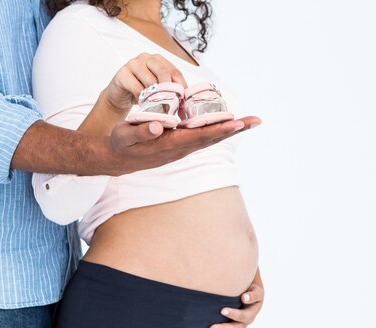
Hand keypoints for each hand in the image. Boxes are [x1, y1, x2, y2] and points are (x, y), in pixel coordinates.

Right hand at [103, 53, 187, 114]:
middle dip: (169, 91)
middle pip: (164, 73)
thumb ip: (169, 89)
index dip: (181, 87)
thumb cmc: (140, 91)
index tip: (183, 103)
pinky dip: (142, 99)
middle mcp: (146, 58)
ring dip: (155, 97)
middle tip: (171, 107)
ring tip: (158, 108)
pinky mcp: (122, 73)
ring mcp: (133, 64)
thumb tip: (184, 102)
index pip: (175, 71)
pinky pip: (136, 88)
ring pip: (150, 81)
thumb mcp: (156, 89)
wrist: (118, 95)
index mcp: (158, 59)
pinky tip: (144, 105)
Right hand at [105, 116, 261, 175]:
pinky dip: (218, 130)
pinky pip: (203, 137)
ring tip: (250, 121)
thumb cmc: (121, 144)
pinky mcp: (180, 145)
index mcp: (169, 144)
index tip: (235, 123)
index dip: (218, 129)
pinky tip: (229, 123)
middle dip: (234, 129)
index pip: (198, 136)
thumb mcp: (125, 135)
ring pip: (210, 138)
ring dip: (231, 130)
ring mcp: (182, 148)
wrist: (119, 159)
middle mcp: (180, 148)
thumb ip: (140, 131)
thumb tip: (157, 127)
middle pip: (212, 138)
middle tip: (256, 120)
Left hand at [205, 269, 264, 327]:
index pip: (243, 316)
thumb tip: (244, 298)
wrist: (249, 293)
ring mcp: (238, 327)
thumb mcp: (256, 290)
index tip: (222, 310)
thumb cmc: (251, 289)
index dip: (234, 314)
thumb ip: (252, 295)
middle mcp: (245, 322)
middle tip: (210, 327)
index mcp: (252, 313)